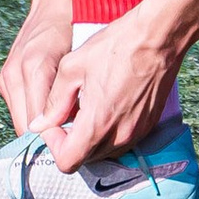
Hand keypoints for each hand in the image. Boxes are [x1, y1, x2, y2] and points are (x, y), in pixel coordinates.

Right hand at [0, 0, 75, 134]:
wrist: (57, 0)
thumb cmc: (76, 26)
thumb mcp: (81, 60)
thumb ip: (73, 93)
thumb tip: (76, 129)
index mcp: (34, 68)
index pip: (36, 126)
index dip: (55, 142)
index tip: (73, 149)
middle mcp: (15, 74)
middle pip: (26, 129)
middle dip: (47, 139)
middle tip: (71, 144)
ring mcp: (7, 76)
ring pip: (21, 121)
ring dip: (41, 128)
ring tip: (65, 131)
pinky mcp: (6, 78)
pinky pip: (19, 109)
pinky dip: (35, 115)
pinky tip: (55, 114)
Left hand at [40, 10, 180, 169]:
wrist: (159, 36)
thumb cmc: (116, 46)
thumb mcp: (73, 67)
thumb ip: (54, 102)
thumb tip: (40, 124)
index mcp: (97, 124)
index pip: (67, 162)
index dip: (53, 146)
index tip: (53, 125)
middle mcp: (119, 135)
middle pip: (85, 159)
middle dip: (70, 142)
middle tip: (67, 115)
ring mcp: (137, 132)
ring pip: (104, 151)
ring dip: (90, 138)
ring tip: (88, 108)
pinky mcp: (149, 125)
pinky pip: (122, 141)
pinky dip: (109, 132)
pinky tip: (107, 105)